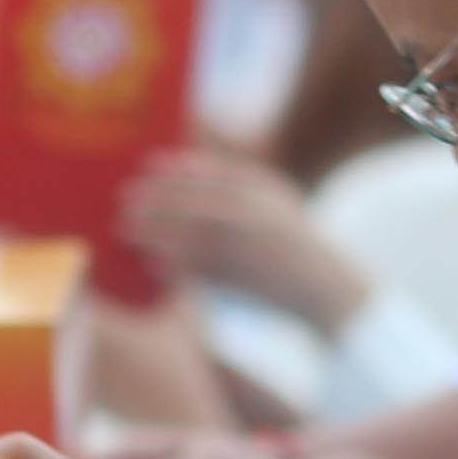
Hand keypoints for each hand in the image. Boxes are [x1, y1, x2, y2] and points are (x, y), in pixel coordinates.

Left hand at [120, 149, 362, 332]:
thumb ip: (244, 189)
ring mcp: (252, 246)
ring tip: (127, 230)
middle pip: (197, 201)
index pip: (215, 173)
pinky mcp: (248, 277)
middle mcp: (258, 214)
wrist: (332, 292)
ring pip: (192, 234)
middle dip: (158, 198)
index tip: (151, 166)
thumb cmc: (298, 252)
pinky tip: (153, 264)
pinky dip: (175, 265)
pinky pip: (203, 269)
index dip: (179, 169)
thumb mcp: (278, 209)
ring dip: (156, 230)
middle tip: (125, 199)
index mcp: (269, 193)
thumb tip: (189, 170)